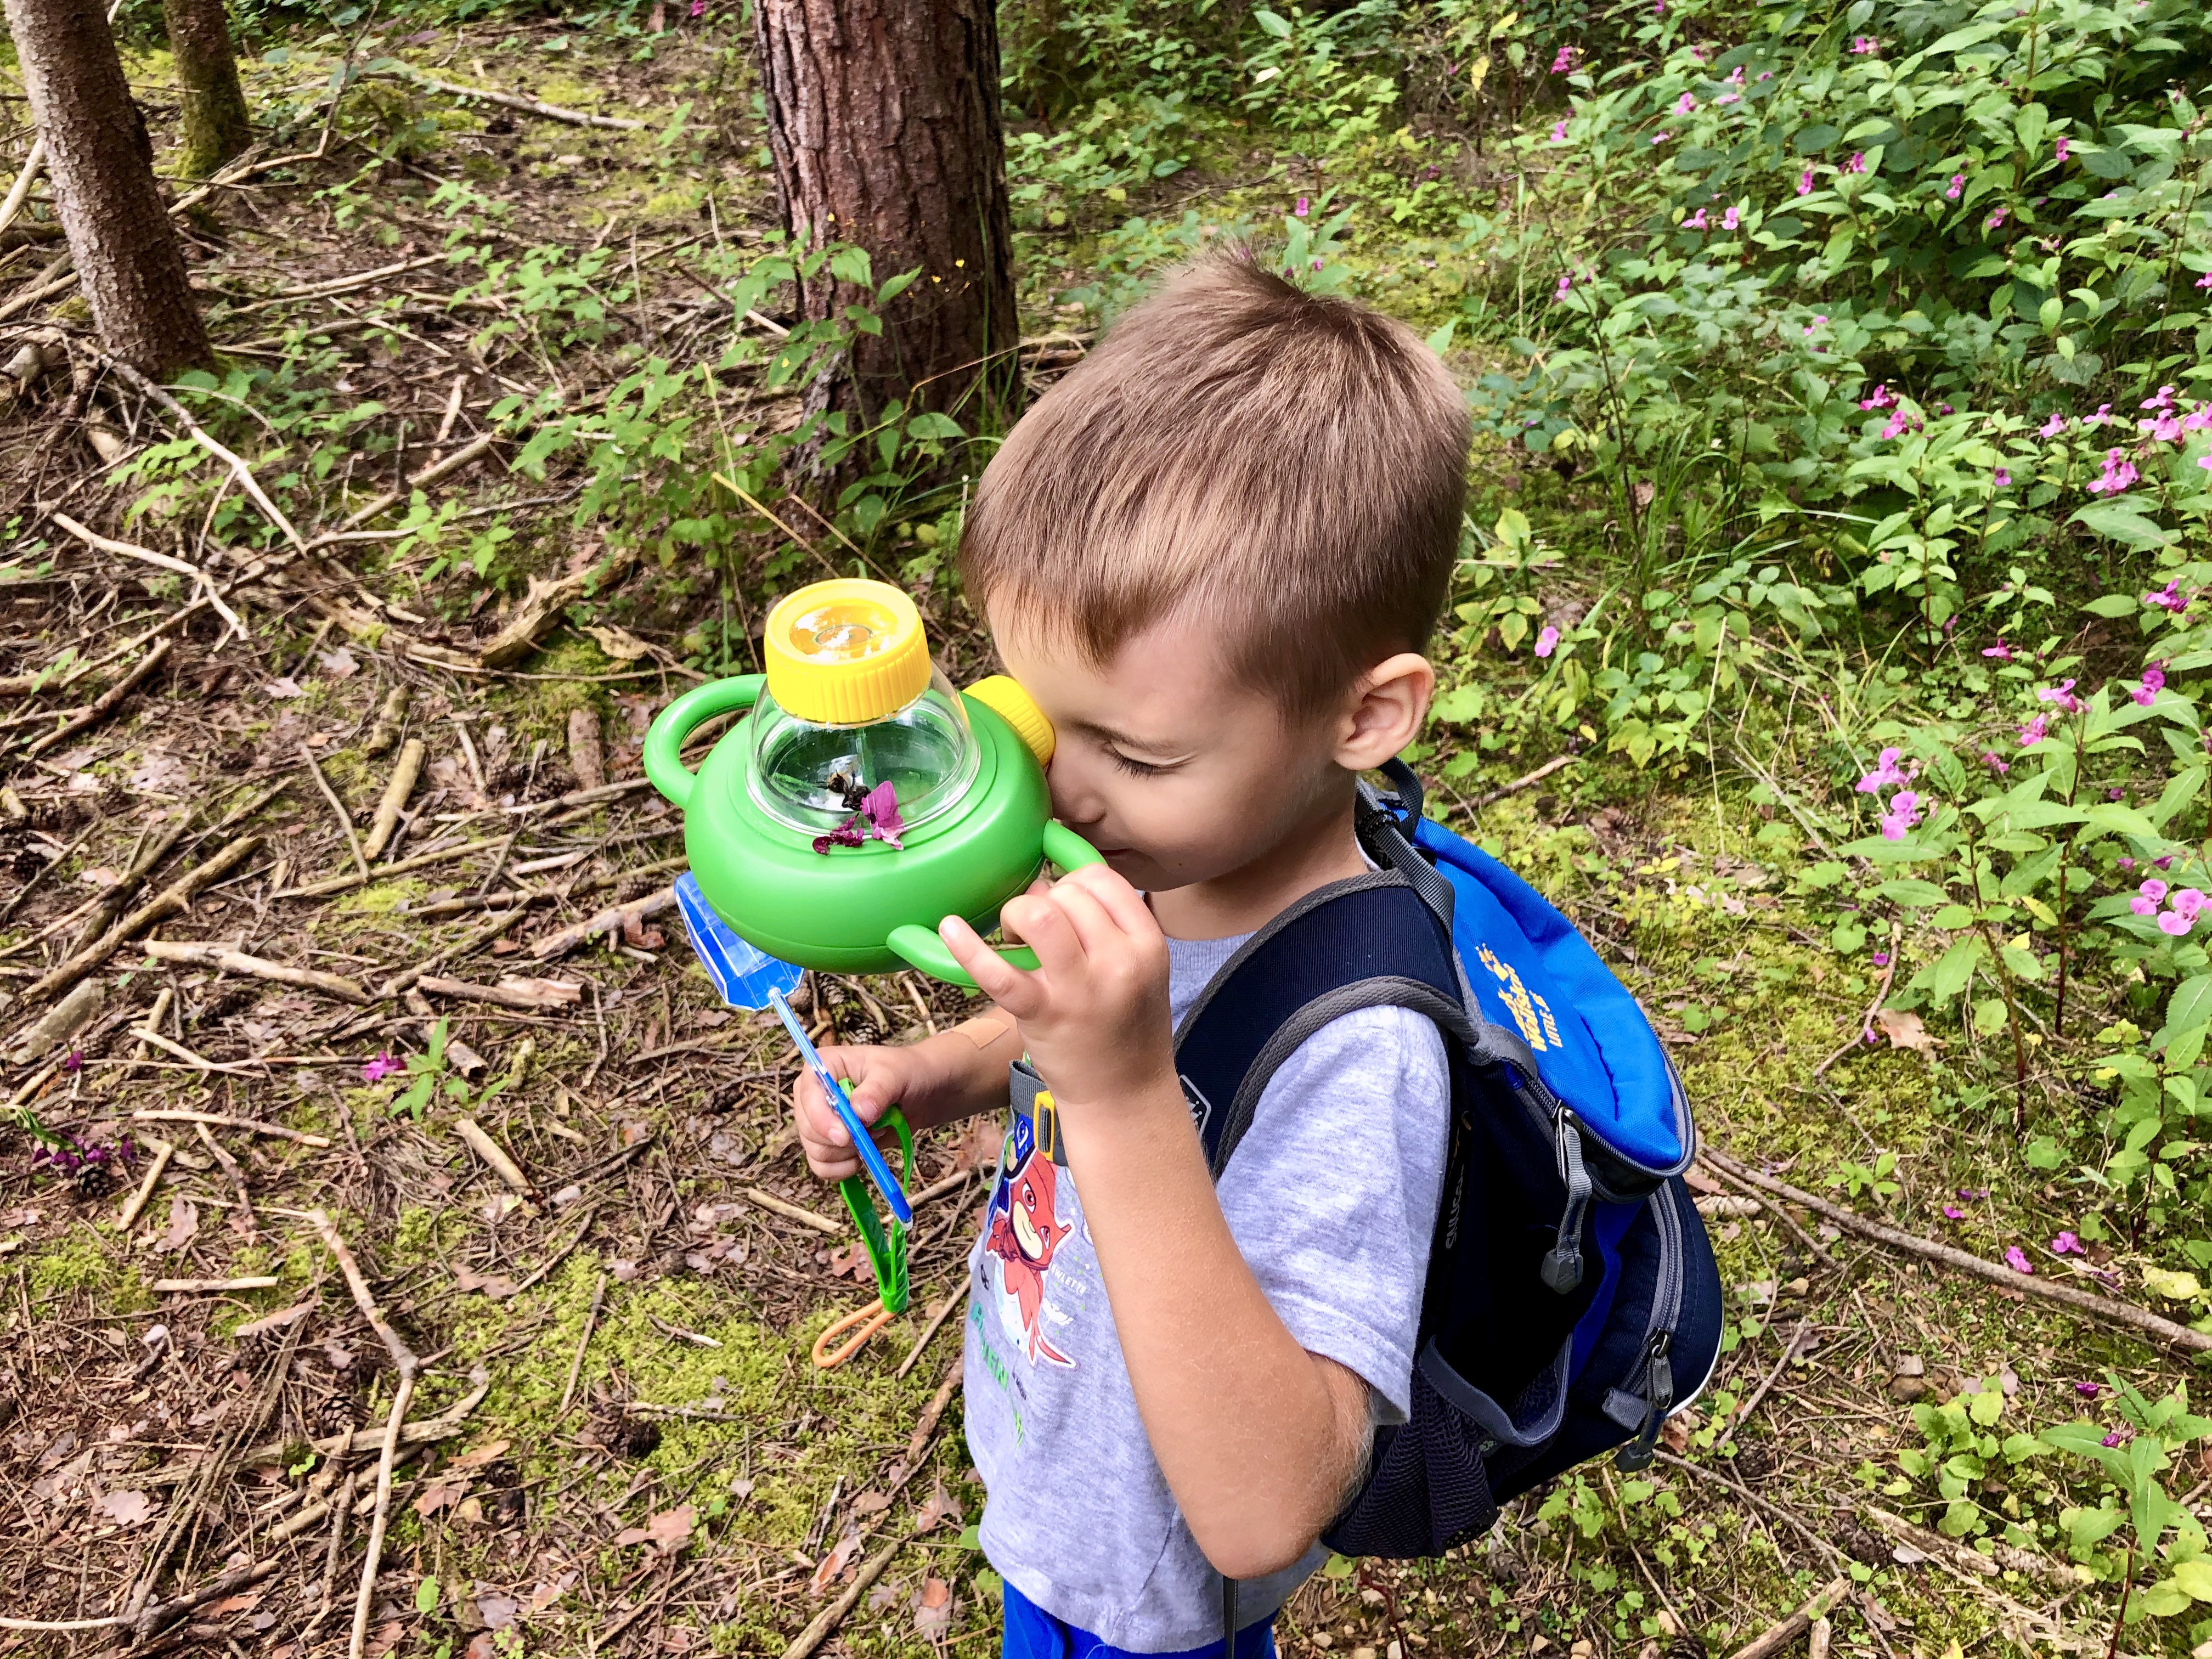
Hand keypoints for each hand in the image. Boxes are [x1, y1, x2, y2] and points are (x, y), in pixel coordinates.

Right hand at [789, 1041, 923, 1182]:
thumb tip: (860, 1113)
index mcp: (825, 1065)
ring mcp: (819, 1120)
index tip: (845, 1136)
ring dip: (847, 1153)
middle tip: (873, 1130)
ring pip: (815, 1150)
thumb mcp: (895, 1075)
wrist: (919, 1093)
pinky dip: (841, 1169)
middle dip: (842, 1139)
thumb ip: (877, 1091)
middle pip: (808, 1128)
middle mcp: (815, 1093)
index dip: (822, 1119)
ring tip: (873, 1135)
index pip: (809, 1094)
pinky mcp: (829, 1143)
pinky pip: (822, 1166)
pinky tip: (860, 1160)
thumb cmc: (905, 1073)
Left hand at [938, 863, 1175, 1112]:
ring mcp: (1080, 989)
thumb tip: (1044, 888)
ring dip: (1017, 915)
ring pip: (1040, 916)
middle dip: (1041, 901)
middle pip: (1069, 894)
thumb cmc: (1125, 1028)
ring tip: (1014, 939)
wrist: (1124, 1097)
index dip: (1072, 882)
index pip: (1102, 880)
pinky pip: (999, 971)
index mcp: (1147, 944)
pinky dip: (968, 947)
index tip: (1061, 902)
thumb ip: (1106, 928)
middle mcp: (1119, 961)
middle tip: (1034, 932)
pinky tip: (950, 929)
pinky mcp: (1043, 1015)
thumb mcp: (1139, 971)